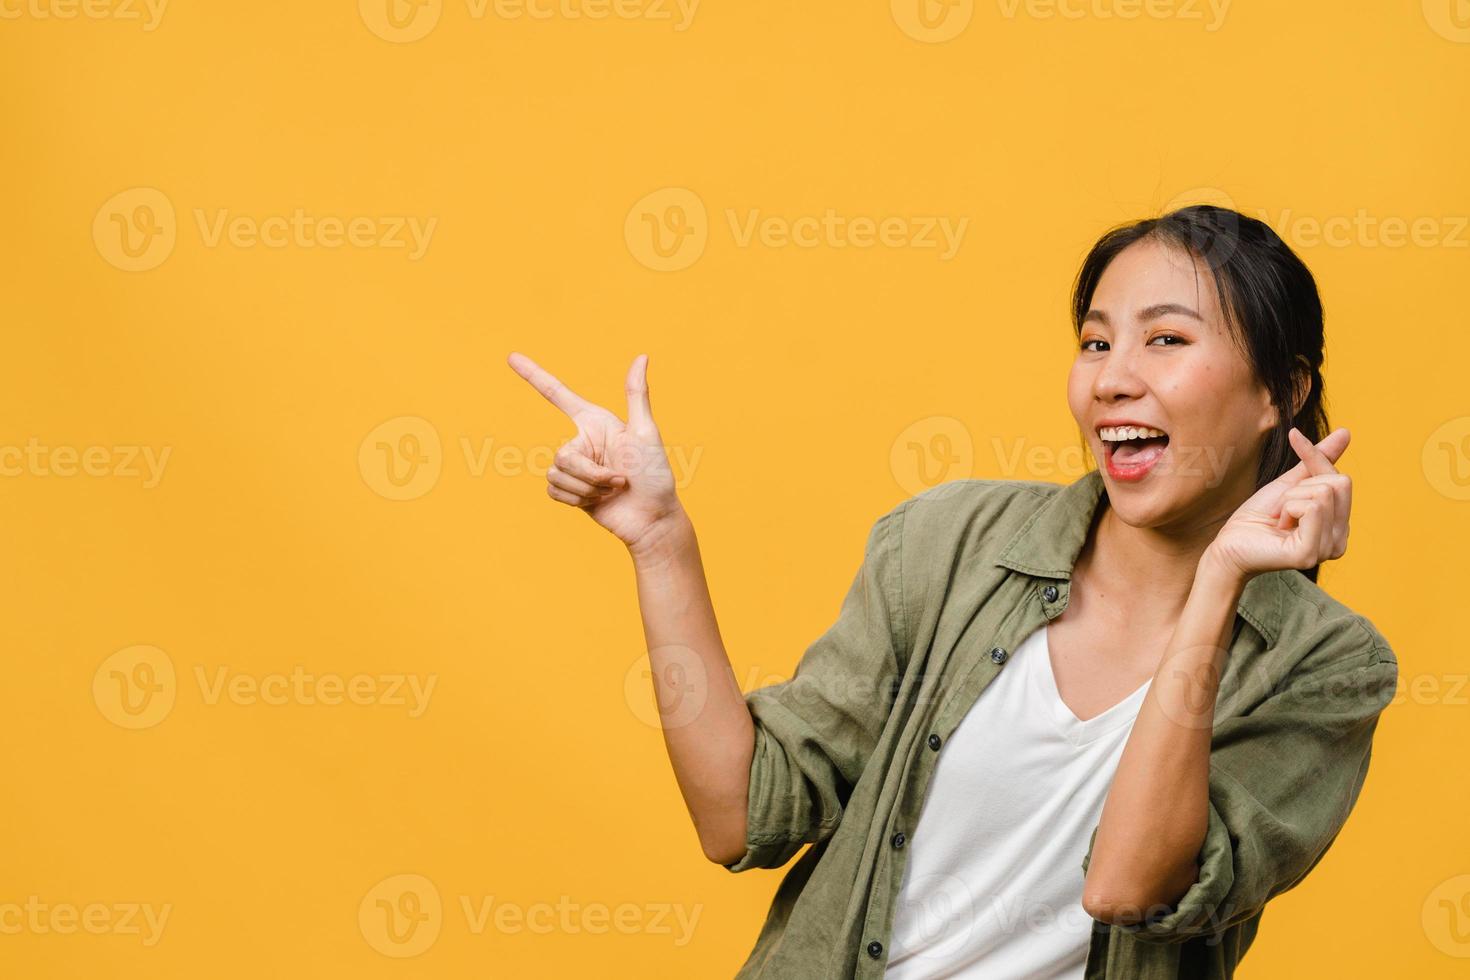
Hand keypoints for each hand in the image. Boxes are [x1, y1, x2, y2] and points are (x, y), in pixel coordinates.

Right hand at [508, 351, 682, 551]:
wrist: (652, 519)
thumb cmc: (655, 475)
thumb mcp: (646, 433)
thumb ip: (636, 394)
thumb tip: (642, 356)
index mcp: (596, 422)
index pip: (558, 394)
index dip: (534, 375)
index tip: (511, 357)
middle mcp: (582, 441)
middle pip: (562, 455)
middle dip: (591, 475)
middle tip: (620, 481)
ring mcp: (575, 467)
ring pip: (555, 474)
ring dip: (588, 490)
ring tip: (613, 491)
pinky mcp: (570, 491)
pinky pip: (553, 491)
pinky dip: (578, 500)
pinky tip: (599, 502)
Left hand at [1206, 427, 1351, 580]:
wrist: (1229, 543)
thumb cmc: (1258, 516)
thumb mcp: (1290, 483)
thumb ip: (1318, 461)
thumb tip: (1346, 432)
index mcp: (1339, 527)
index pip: (1342, 479)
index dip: (1314, 457)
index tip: (1293, 436)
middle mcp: (1340, 542)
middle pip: (1337, 484)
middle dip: (1299, 488)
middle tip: (1280, 509)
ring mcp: (1327, 550)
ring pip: (1322, 494)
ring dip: (1289, 500)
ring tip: (1278, 520)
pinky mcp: (1310, 554)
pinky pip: (1311, 508)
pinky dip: (1287, 509)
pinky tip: (1279, 528)